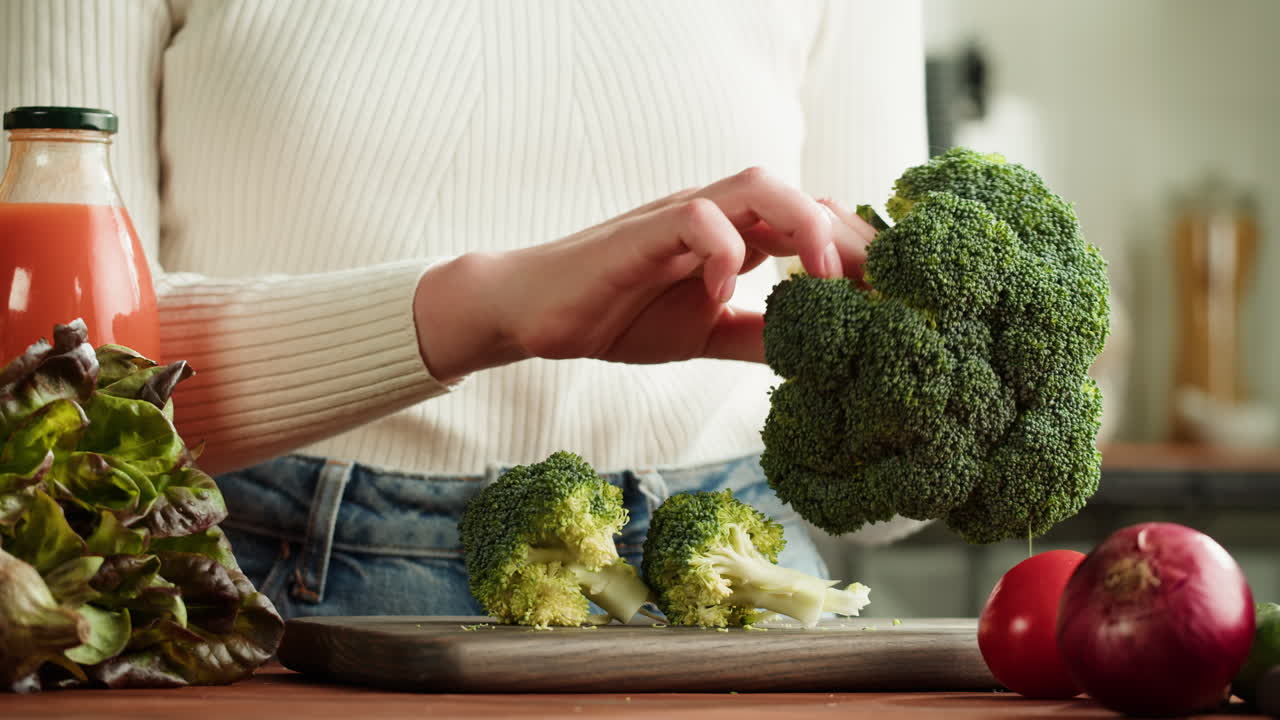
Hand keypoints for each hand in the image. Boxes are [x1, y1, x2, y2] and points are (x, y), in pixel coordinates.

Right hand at [413, 167, 875, 380]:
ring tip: (824, 279)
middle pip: (802, 193)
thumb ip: (761, 337)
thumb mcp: (707, 334)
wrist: (539, 314)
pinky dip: (723, 250)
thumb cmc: (620, 315)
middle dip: (850, 237)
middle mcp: (717, 217)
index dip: (859, 254)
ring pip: (758, 185)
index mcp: (738, 237)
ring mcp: (681, 218)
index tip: (894, 301)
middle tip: (882, 294)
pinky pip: (696, 219)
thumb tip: (826, 356)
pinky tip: (727, 292)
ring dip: (804, 226)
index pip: (813, 222)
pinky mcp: (643, 232)